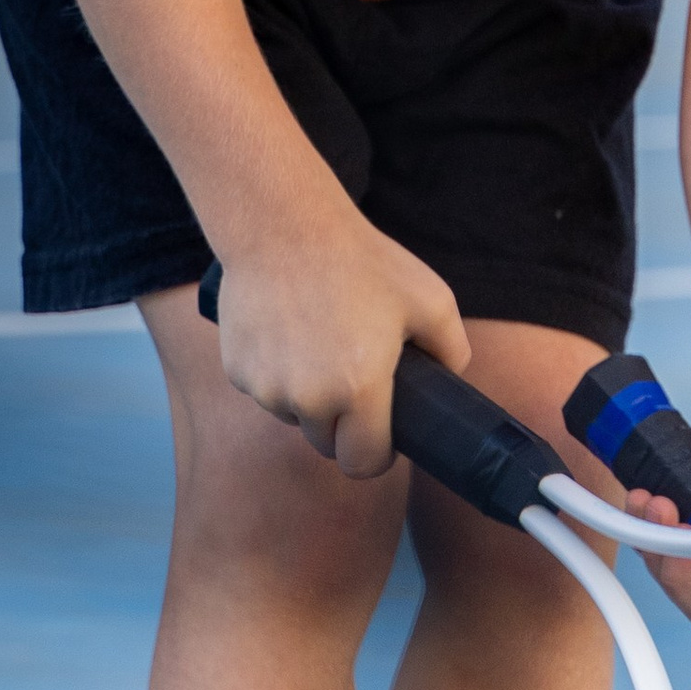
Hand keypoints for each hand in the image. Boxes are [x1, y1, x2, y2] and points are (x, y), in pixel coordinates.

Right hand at [208, 210, 468, 473]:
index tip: (382, 438)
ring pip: (295, 418)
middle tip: (355, 383)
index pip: (363, 463)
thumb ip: (454, 352)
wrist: (282, 225)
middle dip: (344, 426)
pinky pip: (266, 391)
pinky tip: (291, 336)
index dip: (377, 455)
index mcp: (358, 390)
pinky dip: (279, 376)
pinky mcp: (236, 370)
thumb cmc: (362, 261)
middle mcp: (307, 398)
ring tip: (322, 349)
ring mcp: (266, 386)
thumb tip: (451, 382)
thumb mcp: (432, 301)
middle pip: (327, 444)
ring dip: (310, 401)